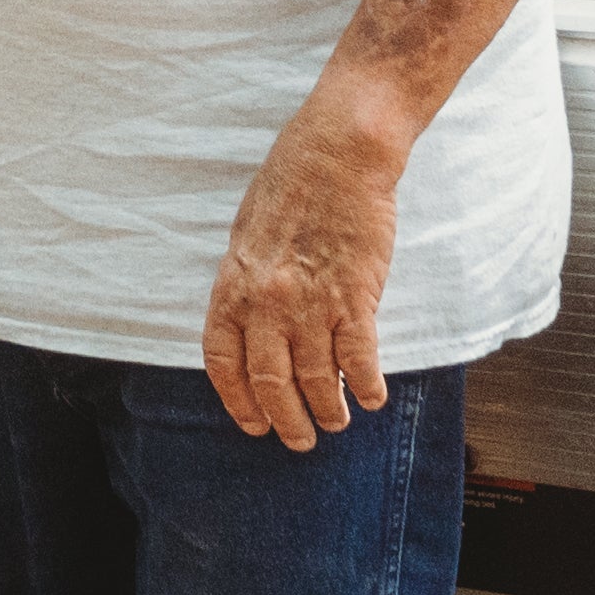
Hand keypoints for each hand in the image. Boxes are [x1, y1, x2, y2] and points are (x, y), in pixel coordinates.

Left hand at [199, 109, 405, 448]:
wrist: (337, 155)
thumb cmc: (290, 185)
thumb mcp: (247, 235)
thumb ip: (247, 284)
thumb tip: (251, 327)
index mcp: (234, 285)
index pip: (224, 362)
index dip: (238, 401)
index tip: (253, 423)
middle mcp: (267, 302)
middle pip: (271, 382)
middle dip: (286, 421)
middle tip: (300, 440)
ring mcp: (311, 302)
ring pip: (317, 379)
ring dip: (328, 409)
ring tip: (337, 421)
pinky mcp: (354, 296)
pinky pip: (359, 358)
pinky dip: (366, 386)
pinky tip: (370, 398)